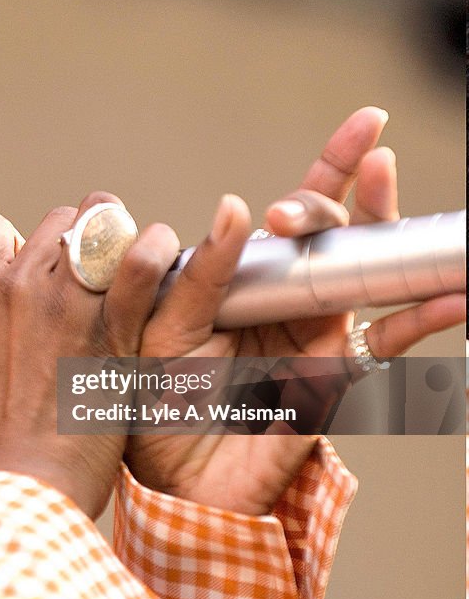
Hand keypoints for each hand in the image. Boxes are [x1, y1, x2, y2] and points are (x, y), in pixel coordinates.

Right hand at [0, 192, 179, 518]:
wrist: (20, 491)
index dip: (12, 241)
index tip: (26, 265)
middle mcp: (15, 283)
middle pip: (55, 221)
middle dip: (73, 241)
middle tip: (88, 278)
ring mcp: (66, 300)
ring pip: (101, 220)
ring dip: (117, 236)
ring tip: (130, 261)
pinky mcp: (115, 327)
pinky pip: (144, 261)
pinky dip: (156, 250)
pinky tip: (162, 257)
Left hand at [121, 107, 465, 514]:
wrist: (174, 477)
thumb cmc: (159, 400)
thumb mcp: (161, 331)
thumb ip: (197, 278)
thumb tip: (234, 209)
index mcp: (246, 276)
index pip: (292, 214)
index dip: (330, 167)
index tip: (368, 120)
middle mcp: (290, 294)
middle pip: (338, 231)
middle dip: (335, 202)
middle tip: (291, 215)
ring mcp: (320, 330)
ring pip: (370, 271)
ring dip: (392, 237)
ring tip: (395, 199)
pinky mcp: (337, 372)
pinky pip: (390, 340)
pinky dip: (425, 317)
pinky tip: (454, 295)